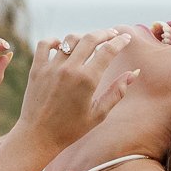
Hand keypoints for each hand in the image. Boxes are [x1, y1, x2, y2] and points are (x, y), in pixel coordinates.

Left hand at [15, 31, 135, 158]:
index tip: (126, 38)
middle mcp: (69, 69)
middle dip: (105, 33)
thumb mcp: (99, 114)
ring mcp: (51, 67)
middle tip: (112, 34)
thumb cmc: (71, 129)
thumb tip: (134, 73)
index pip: (108, 51)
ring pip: (70, 40)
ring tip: (89, 42)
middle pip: (90, 38)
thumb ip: (117, 92)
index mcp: (87, 80)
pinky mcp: (37, 69)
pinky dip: (54, 41)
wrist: (38, 136)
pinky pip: (44, 44)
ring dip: (83, 37)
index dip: (120, 41)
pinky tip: (61, 46)